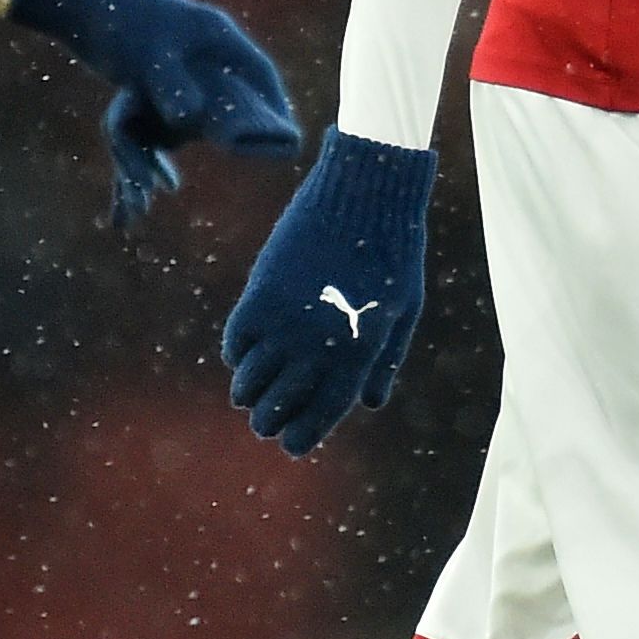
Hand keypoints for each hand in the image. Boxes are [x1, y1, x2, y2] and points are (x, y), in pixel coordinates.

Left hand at [8, 0, 302, 224]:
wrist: (86, 7)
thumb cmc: (124, 23)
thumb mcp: (148, 56)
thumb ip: (170, 85)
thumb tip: (188, 118)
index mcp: (216, 37)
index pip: (258, 73)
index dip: (275, 104)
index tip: (287, 135)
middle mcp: (205, 53)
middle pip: (236, 92)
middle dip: (245, 125)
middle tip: (263, 154)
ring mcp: (184, 66)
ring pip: (203, 108)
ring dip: (204, 136)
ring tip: (204, 167)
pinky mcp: (161, 80)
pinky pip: (175, 115)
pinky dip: (170, 139)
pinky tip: (164, 164)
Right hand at [222, 129, 436, 455]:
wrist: (364, 193)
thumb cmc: (393, 251)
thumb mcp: (402, 310)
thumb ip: (384, 360)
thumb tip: (371, 403)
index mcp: (357, 354)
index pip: (321, 414)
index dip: (302, 435)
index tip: (291, 444)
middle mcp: (317, 346)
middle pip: (279, 405)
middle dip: (269, 420)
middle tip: (264, 424)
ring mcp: (286, 321)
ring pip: (250, 379)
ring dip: (247, 392)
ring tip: (248, 396)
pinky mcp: (260, 293)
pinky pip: (236, 339)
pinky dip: (236, 354)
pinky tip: (241, 355)